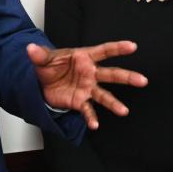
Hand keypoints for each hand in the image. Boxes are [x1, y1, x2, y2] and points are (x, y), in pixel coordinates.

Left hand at [26, 41, 146, 128]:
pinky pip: (87, 110)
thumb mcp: (43, 59)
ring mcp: (87, 88)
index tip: (133, 46)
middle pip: (111, 74)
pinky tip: (94, 125)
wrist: (44, 82)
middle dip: (127, 77)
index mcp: (84, 57)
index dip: (118, 48)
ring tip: (124, 111)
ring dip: (114, 103)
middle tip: (143, 80)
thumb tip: (30, 49)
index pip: (104, 51)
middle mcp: (90, 73)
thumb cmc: (50, 65)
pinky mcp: (80, 101)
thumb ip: (39, 55)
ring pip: (104, 95)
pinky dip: (90, 117)